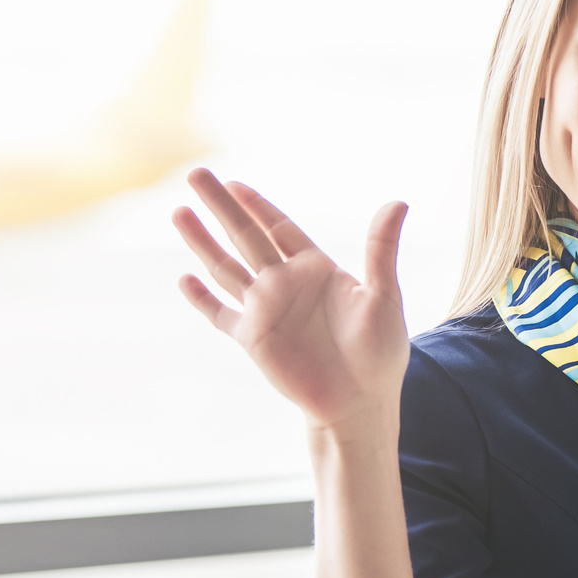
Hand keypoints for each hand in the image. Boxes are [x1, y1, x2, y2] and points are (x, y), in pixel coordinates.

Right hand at [174, 169, 409, 435]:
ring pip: (226, 268)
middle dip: (221, 206)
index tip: (234, 183)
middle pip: (246, 236)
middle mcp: (286, 285)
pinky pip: (221, 314)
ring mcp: (266, 311)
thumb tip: (399, 202)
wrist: (359, 402)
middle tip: (196, 174)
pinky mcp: (253, 339)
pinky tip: (183, 279)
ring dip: (202, 242)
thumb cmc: (379, 352)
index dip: (257, 204)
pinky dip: (202, 299)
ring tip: (179, 212)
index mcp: (316, 269)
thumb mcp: (383, 295)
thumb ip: (381, 248)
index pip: (280, 227)